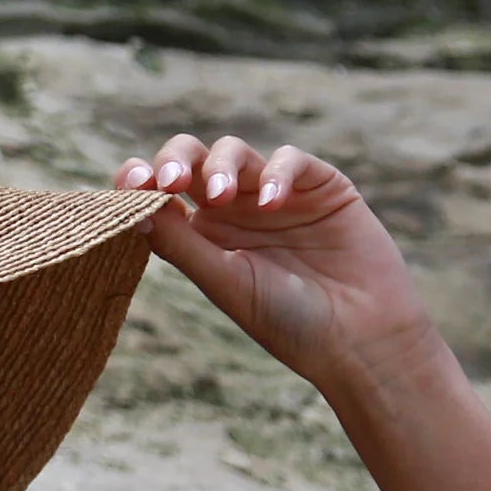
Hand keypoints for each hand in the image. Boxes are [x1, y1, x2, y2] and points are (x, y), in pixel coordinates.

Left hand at [116, 133, 436, 394]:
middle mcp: (234, 208)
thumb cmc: (287, 321)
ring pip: (235, 152)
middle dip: (176, 159)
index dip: (142, 179)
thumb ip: (181, 245)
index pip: (162, 192)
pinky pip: (290, 160)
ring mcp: (275, 193)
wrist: (358, 338)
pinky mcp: (320, 185)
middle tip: (171, 180)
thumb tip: (133, 210)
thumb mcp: (226, 283)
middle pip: (192, 159)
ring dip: (221, 165)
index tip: (131, 185)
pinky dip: (276, 174)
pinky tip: (271, 204)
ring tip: (219, 194)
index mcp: (202, 234)